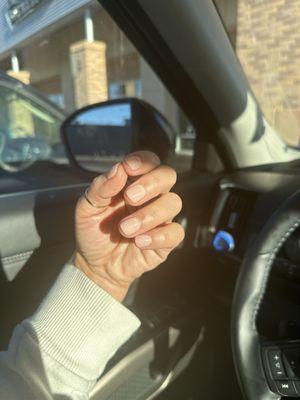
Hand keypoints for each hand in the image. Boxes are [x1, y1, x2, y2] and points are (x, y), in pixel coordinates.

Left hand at [74, 151, 183, 300]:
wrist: (96, 265)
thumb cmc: (94, 231)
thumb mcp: (87, 208)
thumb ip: (100, 188)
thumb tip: (117, 170)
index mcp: (133, 183)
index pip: (149, 162)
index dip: (144, 160)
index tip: (129, 166)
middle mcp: (151, 196)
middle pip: (168, 175)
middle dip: (151, 183)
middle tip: (130, 198)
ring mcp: (161, 218)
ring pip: (173, 203)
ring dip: (149, 215)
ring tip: (125, 229)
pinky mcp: (166, 241)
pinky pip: (176, 232)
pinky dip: (158, 236)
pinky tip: (139, 242)